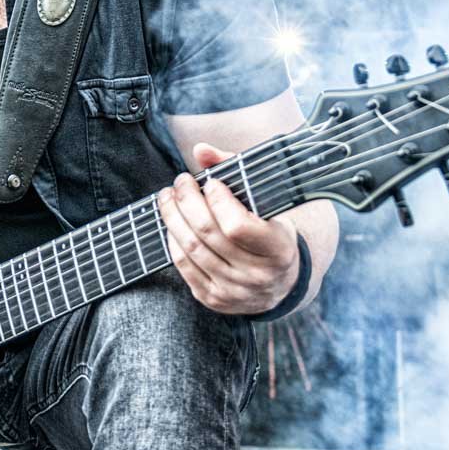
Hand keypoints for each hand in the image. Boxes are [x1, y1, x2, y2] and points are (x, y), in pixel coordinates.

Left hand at [159, 143, 300, 315]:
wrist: (280, 283)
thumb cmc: (270, 231)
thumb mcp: (266, 204)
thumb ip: (236, 171)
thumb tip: (200, 150)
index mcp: (279, 250)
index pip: (237, 226)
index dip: (219, 200)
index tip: (212, 182)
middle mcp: (258, 275)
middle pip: (207, 233)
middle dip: (186, 200)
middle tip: (179, 182)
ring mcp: (234, 291)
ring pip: (190, 248)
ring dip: (172, 216)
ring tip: (168, 197)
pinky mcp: (214, 299)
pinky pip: (183, 265)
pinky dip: (172, 239)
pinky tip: (172, 222)